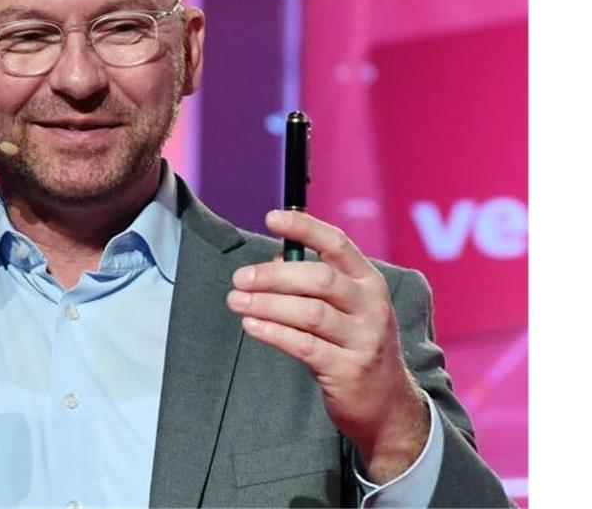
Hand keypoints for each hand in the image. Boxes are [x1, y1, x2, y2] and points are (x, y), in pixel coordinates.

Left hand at [226, 210, 429, 483]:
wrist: (386, 403)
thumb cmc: (353, 343)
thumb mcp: (345, 307)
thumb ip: (313, 282)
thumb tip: (270, 263)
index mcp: (369, 282)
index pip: (337, 243)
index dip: (304, 227)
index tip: (271, 218)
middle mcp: (370, 306)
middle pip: (319, 278)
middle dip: (273, 275)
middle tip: (239, 278)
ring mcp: (363, 339)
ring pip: (309, 312)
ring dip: (266, 304)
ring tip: (236, 301)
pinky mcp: (347, 369)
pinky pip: (304, 345)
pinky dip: (273, 332)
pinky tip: (251, 326)